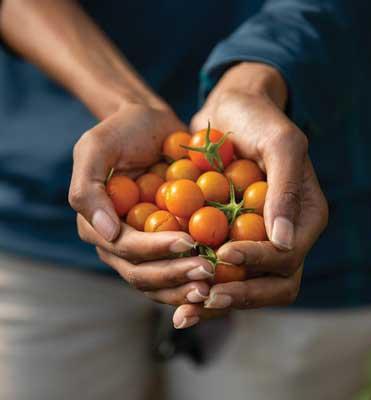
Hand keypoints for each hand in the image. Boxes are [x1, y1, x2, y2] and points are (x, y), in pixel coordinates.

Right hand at [69, 102, 213, 306]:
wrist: (151, 126)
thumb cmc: (122, 132)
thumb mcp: (96, 149)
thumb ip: (88, 188)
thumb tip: (106, 232)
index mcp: (97, 226)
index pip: (125, 248)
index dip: (155, 250)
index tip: (189, 241)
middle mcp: (118, 243)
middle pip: (143, 273)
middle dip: (175, 274)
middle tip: (207, 271)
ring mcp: (143, 246)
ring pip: (160, 281)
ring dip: (186, 286)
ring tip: (215, 282)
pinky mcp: (165, 242)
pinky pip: (178, 267)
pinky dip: (194, 276)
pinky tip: (220, 277)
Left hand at [172, 63, 327, 327]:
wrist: (231, 110)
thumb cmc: (258, 119)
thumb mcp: (280, 143)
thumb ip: (287, 188)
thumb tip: (285, 241)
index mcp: (304, 218)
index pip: (287, 258)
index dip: (257, 262)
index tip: (223, 254)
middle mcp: (284, 236)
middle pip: (272, 285)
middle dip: (239, 295)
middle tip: (203, 299)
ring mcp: (258, 240)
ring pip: (246, 287)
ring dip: (216, 301)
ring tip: (183, 311)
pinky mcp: (233, 238)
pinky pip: (222, 272)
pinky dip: (202, 285)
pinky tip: (175, 292)